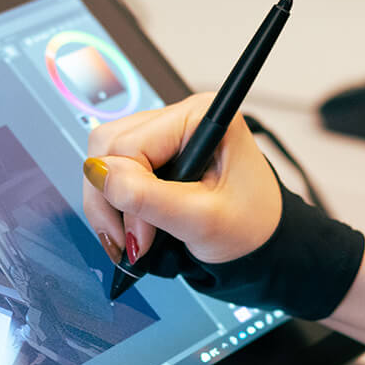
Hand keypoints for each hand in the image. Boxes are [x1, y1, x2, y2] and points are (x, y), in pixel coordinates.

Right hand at [82, 93, 282, 267]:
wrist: (267, 247)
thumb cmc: (251, 229)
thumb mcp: (202, 220)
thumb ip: (149, 197)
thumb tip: (98, 172)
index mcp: (200, 117)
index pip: (130, 144)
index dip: (125, 193)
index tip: (140, 239)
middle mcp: (179, 119)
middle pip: (108, 146)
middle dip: (110, 199)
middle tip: (130, 243)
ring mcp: (165, 137)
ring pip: (104, 159)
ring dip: (109, 204)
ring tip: (133, 242)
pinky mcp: (155, 158)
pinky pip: (114, 173)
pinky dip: (116, 206)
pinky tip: (133, 230)